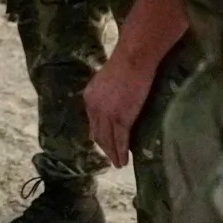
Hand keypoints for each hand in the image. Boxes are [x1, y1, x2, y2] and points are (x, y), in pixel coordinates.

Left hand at [84, 52, 159, 167]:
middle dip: (104, 148)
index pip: (92, 122)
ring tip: (118, 164)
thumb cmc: (126, 63)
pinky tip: (124, 161)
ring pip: (107, 141)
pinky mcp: (121, 119)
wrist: (133, 58)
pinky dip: (121, 153)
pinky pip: (120, 141)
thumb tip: (113, 102)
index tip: (104, 144)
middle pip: (97, 134)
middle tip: (111, 158)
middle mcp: (94, 109)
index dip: (99, 135)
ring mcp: (107, 115)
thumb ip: (106, 93)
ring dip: (112, 155)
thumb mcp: (107, 80)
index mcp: (89, 98)